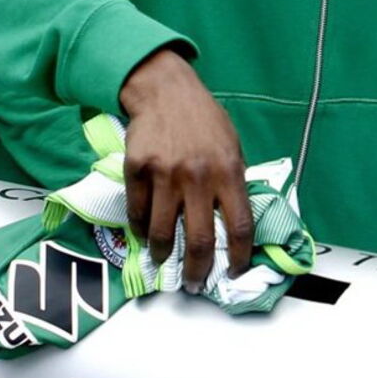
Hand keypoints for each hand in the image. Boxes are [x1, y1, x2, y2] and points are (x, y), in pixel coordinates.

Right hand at [119, 48, 251, 292]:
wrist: (166, 92)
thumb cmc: (205, 121)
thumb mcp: (232, 146)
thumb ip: (234, 181)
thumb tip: (235, 220)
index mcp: (229, 172)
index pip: (240, 226)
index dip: (240, 255)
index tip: (236, 271)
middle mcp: (198, 177)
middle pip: (200, 239)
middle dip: (199, 271)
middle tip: (195, 285)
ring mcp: (165, 175)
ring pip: (163, 232)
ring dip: (164, 255)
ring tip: (165, 262)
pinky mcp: (137, 171)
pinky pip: (138, 213)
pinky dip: (142, 230)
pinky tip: (147, 234)